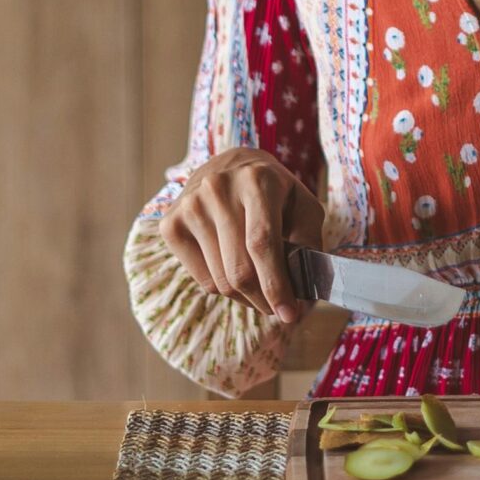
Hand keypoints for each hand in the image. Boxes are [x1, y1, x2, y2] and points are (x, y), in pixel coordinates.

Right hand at [157, 148, 325, 325]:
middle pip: (239, 269)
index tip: (290, 313)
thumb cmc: (274, 193)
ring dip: (246, 297)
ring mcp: (189, 206)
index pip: (262, 243)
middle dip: (263, 300)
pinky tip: (233, 268)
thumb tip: (304, 297)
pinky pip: (203, 281)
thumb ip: (309, 245)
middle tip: (279, 308)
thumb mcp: (302, 206)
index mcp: (256, 180)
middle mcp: (217, 189)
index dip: (276, 284)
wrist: (230, 166)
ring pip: (221, 281)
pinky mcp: (170, 225)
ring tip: (259, 285)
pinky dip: (223, 287)